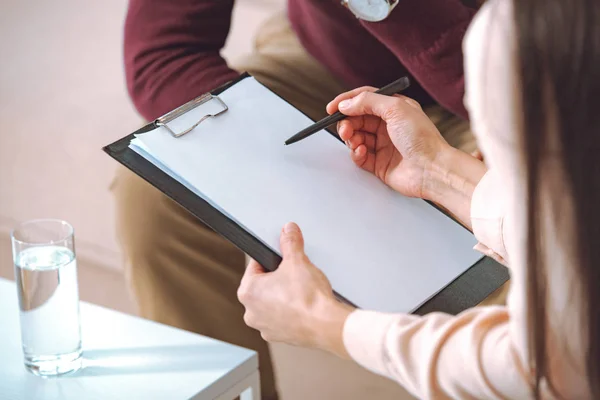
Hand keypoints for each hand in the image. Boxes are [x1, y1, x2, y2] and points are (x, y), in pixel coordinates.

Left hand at [237, 222, 353, 357]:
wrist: (326, 325)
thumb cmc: (308, 299)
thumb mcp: (298, 261)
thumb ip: (290, 243)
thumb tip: (288, 231)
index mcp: (248, 292)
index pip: (255, 266)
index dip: (272, 260)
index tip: (282, 261)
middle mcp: (251, 312)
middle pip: (262, 286)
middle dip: (277, 279)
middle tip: (294, 276)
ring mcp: (264, 327)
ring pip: (271, 304)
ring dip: (282, 297)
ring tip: (300, 292)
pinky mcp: (279, 336)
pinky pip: (281, 319)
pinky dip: (290, 313)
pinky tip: (303, 306)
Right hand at [327, 87, 451, 198]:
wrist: (432, 169)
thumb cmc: (422, 139)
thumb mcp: (395, 108)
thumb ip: (368, 101)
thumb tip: (347, 103)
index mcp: (394, 109)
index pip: (365, 100)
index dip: (347, 102)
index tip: (332, 107)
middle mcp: (388, 126)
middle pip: (357, 119)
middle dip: (347, 122)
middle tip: (344, 128)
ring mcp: (383, 145)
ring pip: (356, 137)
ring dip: (351, 138)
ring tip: (355, 141)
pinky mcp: (379, 164)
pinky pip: (359, 156)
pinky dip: (356, 153)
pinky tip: (361, 152)